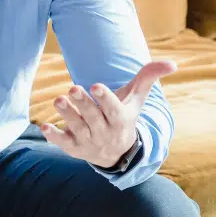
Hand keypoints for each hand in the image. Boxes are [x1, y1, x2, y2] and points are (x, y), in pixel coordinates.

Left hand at [40, 60, 176, 168]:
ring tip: (58, 100)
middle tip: (72, 88)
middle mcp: (104, 131)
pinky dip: (53, 136)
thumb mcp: (135, 99)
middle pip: (92, 117)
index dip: (105, 98)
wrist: (116, 152)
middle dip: (83, 103)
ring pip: (76, 127)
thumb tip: (172, 63)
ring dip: (67, 114)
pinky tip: (43, 126)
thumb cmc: (123, 116)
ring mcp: (88, 140)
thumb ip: (148, 78)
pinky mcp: (73, 147)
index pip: (113, 109)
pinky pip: (62, 142)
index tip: (96, 85)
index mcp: (120, 119)